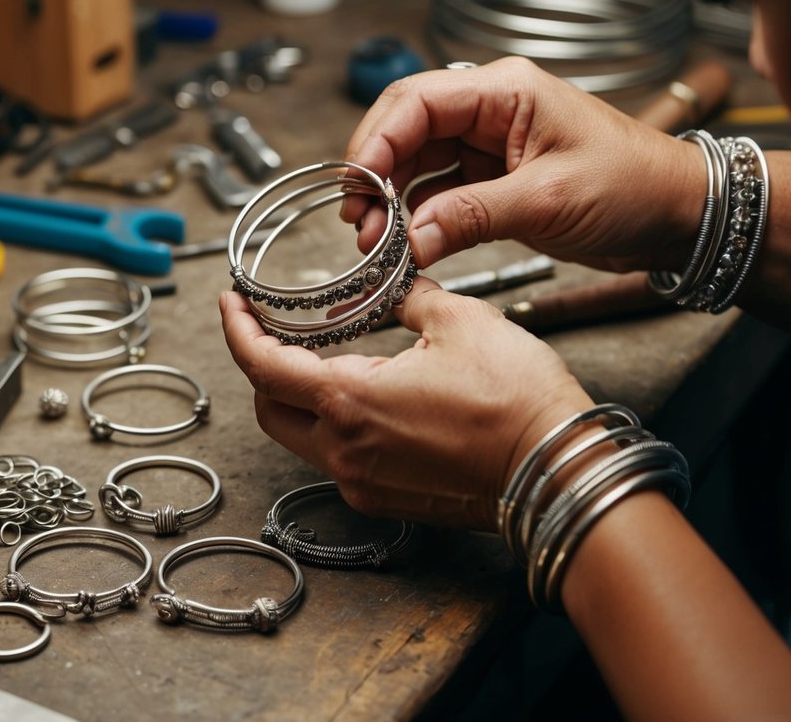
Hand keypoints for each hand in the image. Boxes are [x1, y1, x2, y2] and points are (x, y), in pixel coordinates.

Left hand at [219, 279, 594, 532]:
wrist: (559, 473)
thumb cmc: (515, 399)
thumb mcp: (459, 320)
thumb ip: (407, 298)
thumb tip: (392, 290)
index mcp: (349, 402)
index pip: (261, 367)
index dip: (237, 331)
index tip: (231, 304)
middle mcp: (344, 452)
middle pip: (269, 409)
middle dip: (263, 368)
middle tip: (276, 332)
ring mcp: (363, 484)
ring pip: (301, 438)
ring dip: (301, 399)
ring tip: (329, 360)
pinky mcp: (387, 500)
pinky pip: (340, 460)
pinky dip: (337, 425)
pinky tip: (369, 398)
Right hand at [343, 57, 704, 274]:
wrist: (679, 216)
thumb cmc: (634, 187)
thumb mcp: (549, 200)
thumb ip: (472, 216)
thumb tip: (409, 239)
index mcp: (506, 91)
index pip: (417, 101)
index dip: (377, 140)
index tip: (359, 185)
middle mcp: (490, 112)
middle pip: (406, 130)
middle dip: (375, 173)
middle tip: (358, 220)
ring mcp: (489, 148)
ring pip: (416, 164)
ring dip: (391, 201)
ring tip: (375, 242)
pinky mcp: (492, 183)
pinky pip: (438, 194)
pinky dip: (417, 219)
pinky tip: (405, 245)